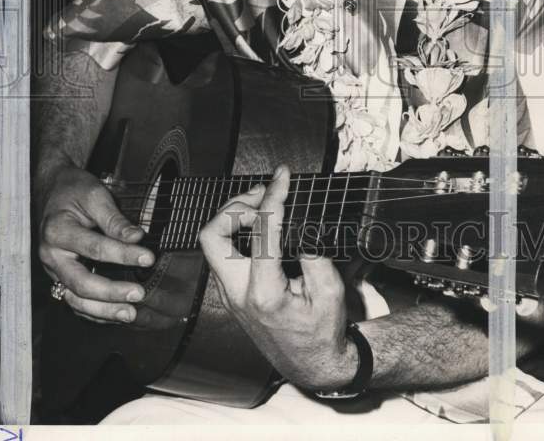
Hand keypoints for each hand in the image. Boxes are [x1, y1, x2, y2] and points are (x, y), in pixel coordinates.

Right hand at [37, 163, 154, 323]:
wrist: (52, 190)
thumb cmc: (73, 190)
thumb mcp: (94, 195)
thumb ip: (114, 219)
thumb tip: (137, 238)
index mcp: (58, 231)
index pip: (94, 248)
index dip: (123, 255)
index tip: (148, 258)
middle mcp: (51, 256)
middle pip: (81, 283)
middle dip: (111, 292)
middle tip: (138, 294)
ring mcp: (53, 270)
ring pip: (75, 299)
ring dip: (103, 310)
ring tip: (129, 313)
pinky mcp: (60, 277)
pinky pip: (75, 301)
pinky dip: (94, 311)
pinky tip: (115, 313)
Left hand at [199, 164, 357, 391]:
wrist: (312, 365)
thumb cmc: (321, 332)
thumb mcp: (330, 291)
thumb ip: (314, 254)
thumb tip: (299, 223)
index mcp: (264, 293)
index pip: (262, 232)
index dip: (273, 197)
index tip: (283, 178)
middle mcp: (239, 294)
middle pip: (213, 235)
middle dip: (235, 206)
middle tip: (263, 195)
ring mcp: (230, 294)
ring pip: (213, 243)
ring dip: (234, 217)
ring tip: (263, 206)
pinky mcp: (231, 293)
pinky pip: (223, 253)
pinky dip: (238, 232)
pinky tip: (260, 226)